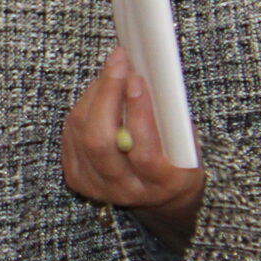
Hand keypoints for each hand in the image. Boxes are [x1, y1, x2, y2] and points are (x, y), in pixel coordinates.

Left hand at [62, 47, 204, 250]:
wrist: (162, 197)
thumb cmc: (179, 161)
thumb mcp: (188, 144)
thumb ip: (171, 120)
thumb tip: (149, 77)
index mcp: (163, 184)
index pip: (144, 153)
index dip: (138, 114)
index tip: (137, 80)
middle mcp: (127, 190)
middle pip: (100, 142)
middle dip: (106, 96)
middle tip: (118, 64)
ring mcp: (98, 187)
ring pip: (82, 133)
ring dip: (94, 95)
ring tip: (112, 71)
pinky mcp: (77, 178)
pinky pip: (71, 134)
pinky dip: (84, 108)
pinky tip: (99, 94)